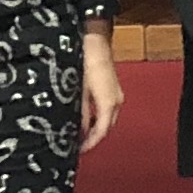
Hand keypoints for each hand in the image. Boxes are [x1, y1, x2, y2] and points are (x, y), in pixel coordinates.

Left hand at [79, 30, 123, 152]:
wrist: (95, 40)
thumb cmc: (85, 63)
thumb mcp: (78, 91)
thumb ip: (80, 114)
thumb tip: (78, 132)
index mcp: (109, 103)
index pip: (102, 131)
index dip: (90, 143)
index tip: (78, 151)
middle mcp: (116, 101)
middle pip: (106, 127)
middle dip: (93, 138)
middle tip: (76, 145)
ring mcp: (116, 94)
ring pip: (107, 118)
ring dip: (95, 127)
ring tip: (78, 133)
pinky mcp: (112, 88)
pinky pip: (106, 109)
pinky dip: (96, 117)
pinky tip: (84, 117)